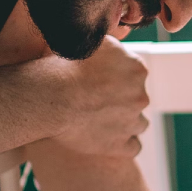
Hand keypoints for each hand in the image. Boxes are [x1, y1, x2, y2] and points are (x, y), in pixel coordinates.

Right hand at [38, 36, 148, 157]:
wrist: (51, 97)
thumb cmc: (63, 67)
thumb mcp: (91, 43)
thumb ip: (111, 48)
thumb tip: (114, 49)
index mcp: (137, 68)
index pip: (134, 73)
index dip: (117, 77)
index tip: (100, 81)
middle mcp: (141, 95)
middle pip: (137, 98)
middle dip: (121, 99)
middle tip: (96, 100)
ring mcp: (132, 122)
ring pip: (138, 122)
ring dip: (124, 121)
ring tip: (101, 120)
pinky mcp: (121, 145)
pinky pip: (133, 147)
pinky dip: (123, 143)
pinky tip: (109, 139)